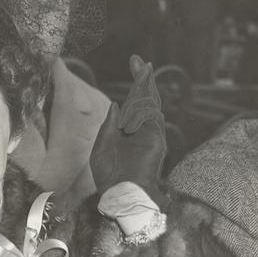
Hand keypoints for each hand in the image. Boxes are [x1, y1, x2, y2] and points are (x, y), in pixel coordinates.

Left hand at [90, 55, 168, 209]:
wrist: (120, 195)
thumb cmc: (109, 177)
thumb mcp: (101, 147)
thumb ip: (109, 126)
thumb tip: (116, 104)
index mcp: (128, 131)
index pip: (134, 102)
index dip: (135, 84)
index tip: (134, 64)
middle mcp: (141, 131)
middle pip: (145, 99)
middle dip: (142, 80)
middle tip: (138, 61)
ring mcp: (150, 135)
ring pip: (151, 105)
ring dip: (145, 88)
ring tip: (141, 70)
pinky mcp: (155, 141)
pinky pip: (151, 119)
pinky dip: (143, 107)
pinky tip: (136, 96)